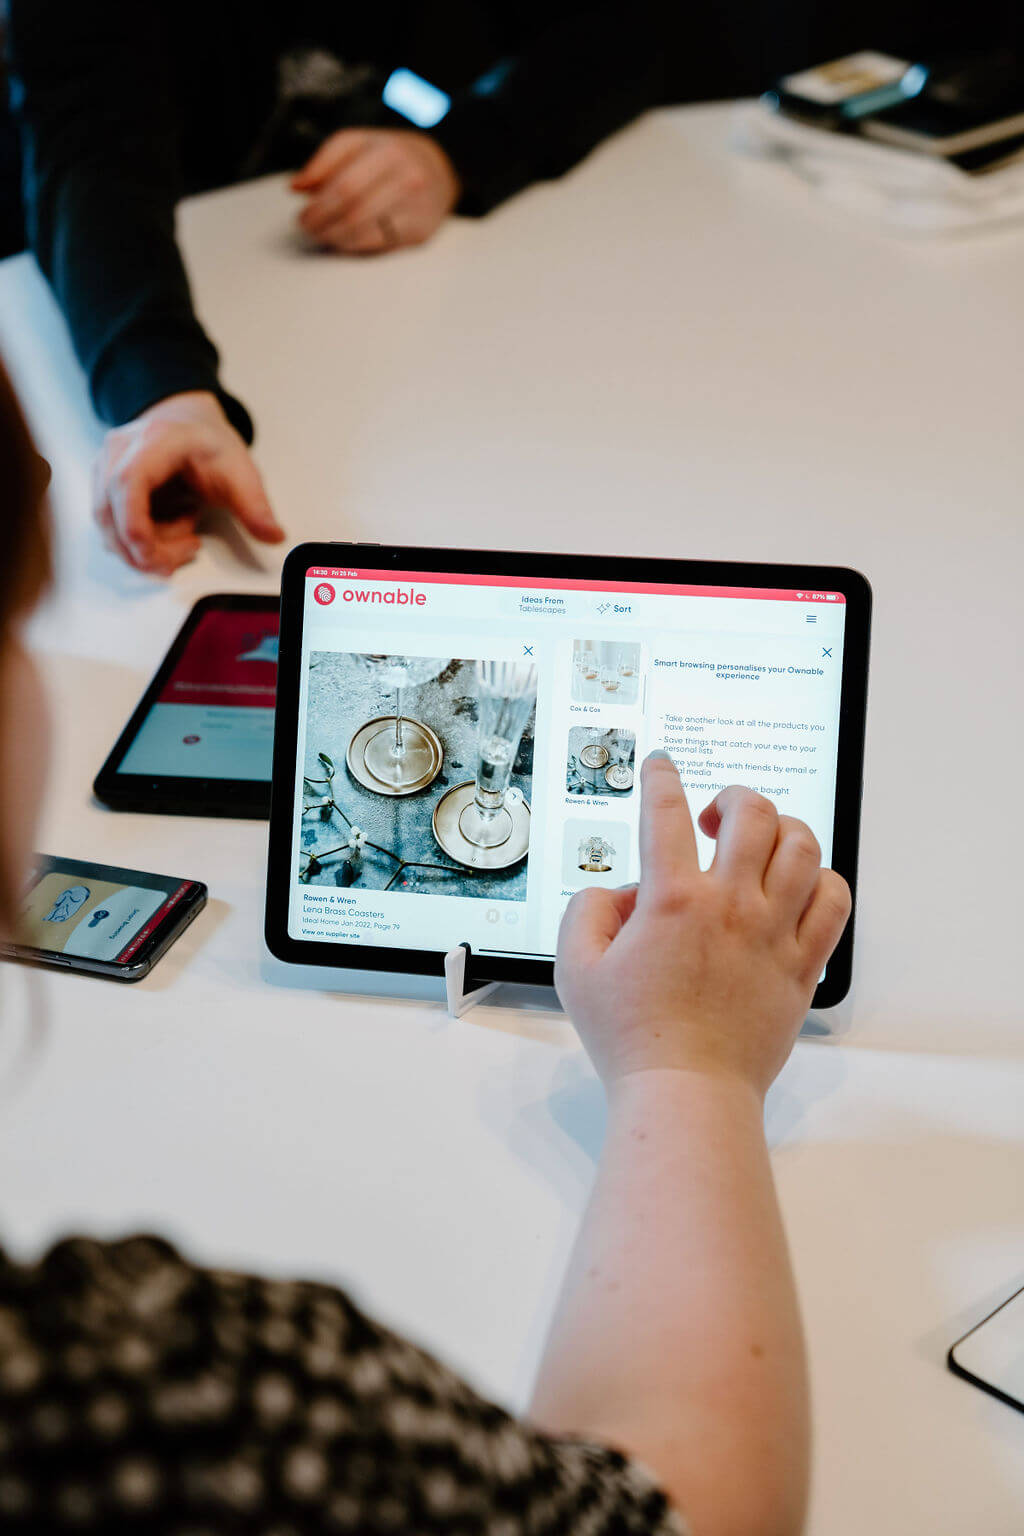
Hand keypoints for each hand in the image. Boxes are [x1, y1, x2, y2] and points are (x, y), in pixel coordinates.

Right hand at [92, 392, 283, 575]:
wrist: (189, 426)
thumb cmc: (209, 445)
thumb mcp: (240, 472)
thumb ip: (256, 506)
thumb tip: (273, 535)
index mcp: (154, 441)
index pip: (127, 485)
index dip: (135, 528)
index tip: (156, 557)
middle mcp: (118, 451)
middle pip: (110, 513)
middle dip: (146, 550)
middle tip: (189, 552)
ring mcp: (105, 469)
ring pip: (109, 527)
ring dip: (147, 548)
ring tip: (188, 536)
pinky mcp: (103, 489)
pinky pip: (113, 529)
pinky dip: (141, 543)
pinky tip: (171, 532)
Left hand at [291, 129, 460, 253]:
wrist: (439, 170)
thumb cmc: (390, 156)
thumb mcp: (357, 144)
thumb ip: (325, 161)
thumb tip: (296, 187)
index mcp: (387, 152)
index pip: (345, 186)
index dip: (319, 207)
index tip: (302, 216)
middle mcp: (407, 179)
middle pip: (354, 212)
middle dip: (324, 225)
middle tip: (309, 229)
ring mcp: (416, 208)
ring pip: (365, 232)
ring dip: (335, 238)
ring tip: (322, 235)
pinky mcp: (420, 232)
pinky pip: (379, 245)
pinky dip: (354, 246)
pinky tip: (343, 240)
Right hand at [555, 754, 850, 1097]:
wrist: (685, 1093)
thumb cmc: (632, 1039)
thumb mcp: (576, 970)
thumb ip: (587, 913)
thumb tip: (621, 893)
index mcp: (672, 903)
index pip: (666, 814)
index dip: (661, 778)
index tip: (662, 765)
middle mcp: (729, 908)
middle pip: (754, 814)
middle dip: (733, 798)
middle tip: (715, 816)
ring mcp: (772, 935)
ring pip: (803, 848)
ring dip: (783, 829)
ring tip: (762, 843)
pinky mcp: (801, 966)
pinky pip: (833, 902)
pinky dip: (823, 880)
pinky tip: (800, 885)